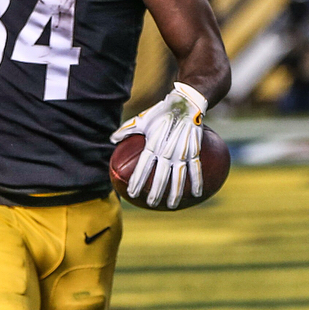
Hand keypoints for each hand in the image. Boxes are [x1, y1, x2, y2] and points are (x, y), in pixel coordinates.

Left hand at [111, 82, 207, 207]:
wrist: (186, 103)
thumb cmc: (161, 112)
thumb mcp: (141, 119)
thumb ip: (126, 130)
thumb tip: (111, 140)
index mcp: (154, 143)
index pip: (143, 166)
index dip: (138, 180)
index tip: (132, 193)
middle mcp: (168, 150)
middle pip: (160, 176)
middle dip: (155, 192)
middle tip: (150, 203)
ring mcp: (182, 151)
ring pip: (178, 176)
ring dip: (175, 193)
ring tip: (171, 206)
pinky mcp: (194, 150)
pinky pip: (196, 169)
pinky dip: (197, 181)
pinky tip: (197, 194)